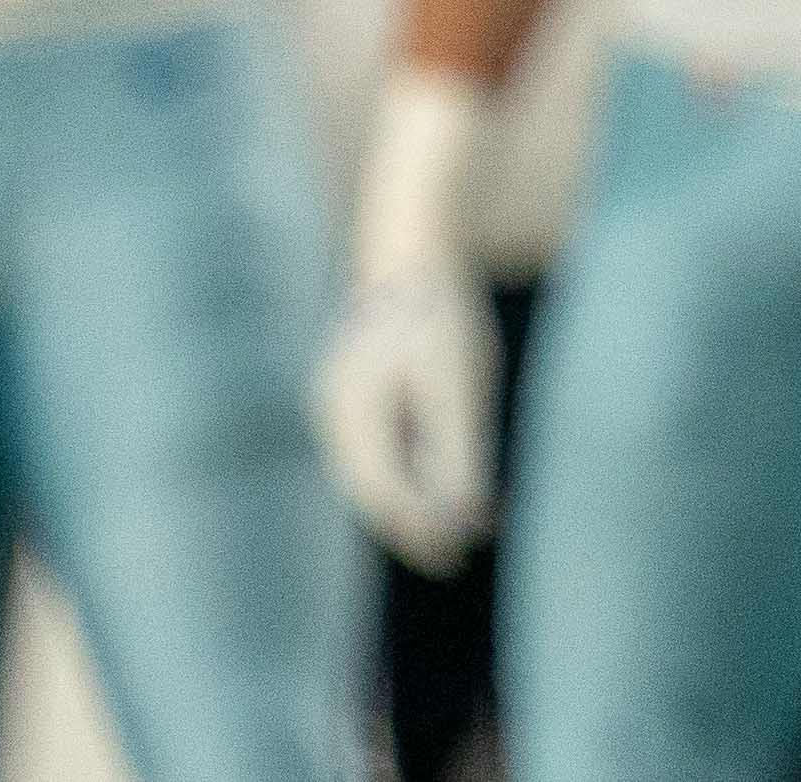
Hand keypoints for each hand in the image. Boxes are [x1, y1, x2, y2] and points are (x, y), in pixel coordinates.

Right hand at [314, 67, 498, 572]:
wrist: (413, 246)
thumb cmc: (439, 314)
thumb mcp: (458, 383)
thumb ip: (457, 449)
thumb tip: (464, 515)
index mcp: (354, 418)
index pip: (383, 495)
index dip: (421, 530)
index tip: (457, 553)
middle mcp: (335, 415)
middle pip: (373, 487)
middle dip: (415, 522)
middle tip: (457, 553)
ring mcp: (341, 400)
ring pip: (375, 466)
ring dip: (415, 496)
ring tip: (461, 520)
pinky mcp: (358, 387)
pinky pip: (381, 440)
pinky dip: (411, 462)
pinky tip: (445, 470)